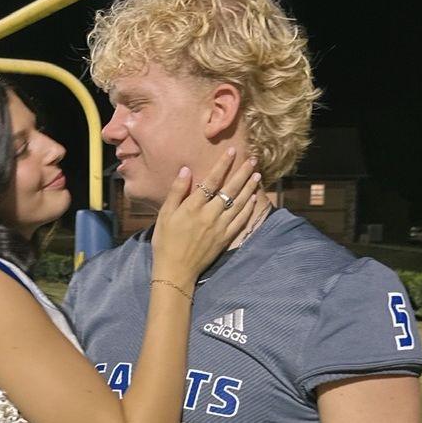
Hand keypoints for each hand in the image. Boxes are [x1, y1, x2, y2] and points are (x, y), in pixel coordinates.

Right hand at [151, 148, 261, 282]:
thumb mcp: (164, 215)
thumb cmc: (165, 242)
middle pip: (230, 189)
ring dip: (249, 188)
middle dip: (242, 172)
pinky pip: (240, 221)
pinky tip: (253, 199)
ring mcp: (220, 227)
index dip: (223, 164)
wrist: (175, 271)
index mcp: (193, 207)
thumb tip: (186, 170)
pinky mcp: (224, 239)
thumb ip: (176, 192)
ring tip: (257, 174)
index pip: (212, 180)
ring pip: (239, 203)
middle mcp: (210, 215)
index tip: (231, 151)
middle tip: (252, 159)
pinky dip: (248, 209)